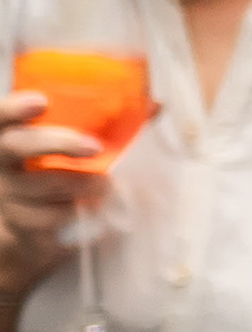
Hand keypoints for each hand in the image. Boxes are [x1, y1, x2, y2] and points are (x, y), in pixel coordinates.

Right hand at [0, 91, 99, 300]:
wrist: (33, 229)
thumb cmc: (57, 174)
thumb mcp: (72, 148)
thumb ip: (108, 124)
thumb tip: (155, 105)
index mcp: (10, 136)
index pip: (2, 117)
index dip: (14, 108)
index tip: (41, 101)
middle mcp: (2, 164)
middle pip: (16, 146)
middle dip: (57, 142)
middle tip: (94, 147)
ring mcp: (7, 195)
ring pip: (44, 186)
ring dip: (83, 184)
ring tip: (104, 184)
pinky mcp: (21, 224)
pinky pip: (55, 216)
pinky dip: (80, 211)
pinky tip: (88, 208)